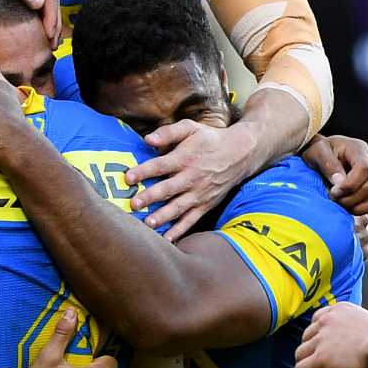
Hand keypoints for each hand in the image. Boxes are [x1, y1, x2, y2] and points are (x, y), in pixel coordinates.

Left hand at [132, 115, 261, 237]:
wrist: (239, 154)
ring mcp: (199, 194)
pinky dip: (179, 230)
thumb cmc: (209, 139)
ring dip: (163, 216)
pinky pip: (191, 220)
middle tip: (134, 204)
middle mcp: (191, 178)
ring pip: (178, 208)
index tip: (128, 177)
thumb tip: (147, 139)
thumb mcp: (191, 128)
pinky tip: (166, 240)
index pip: (160, 165)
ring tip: (148, 224)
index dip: (143, 171)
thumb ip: (169, 132)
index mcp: (185, 158)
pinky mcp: (205, 205)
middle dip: (150, 197)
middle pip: (167, 189)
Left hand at [293, 300, 367, 367]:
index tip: (321, 344)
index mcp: (339, 309)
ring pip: (300, 353)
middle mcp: (327, 320)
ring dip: (305, 365)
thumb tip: (357, 345)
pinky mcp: (321, 357)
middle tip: (319, 362)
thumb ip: (356, 330)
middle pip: (307, 336)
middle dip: (311, 349)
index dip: (316, 333)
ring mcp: (322, 339)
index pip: (318, 318)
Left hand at [305, 134, 367, 238]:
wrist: (320, 156)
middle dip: (351, 199)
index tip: (333, 192)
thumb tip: (339, 181)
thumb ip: (328, 164)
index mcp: (360, 150)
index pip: (365, 170)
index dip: (350, 185)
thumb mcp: (316, 152)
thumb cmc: (317, 152)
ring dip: (360, 210)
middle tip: (333, 202)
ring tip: (343, 211)